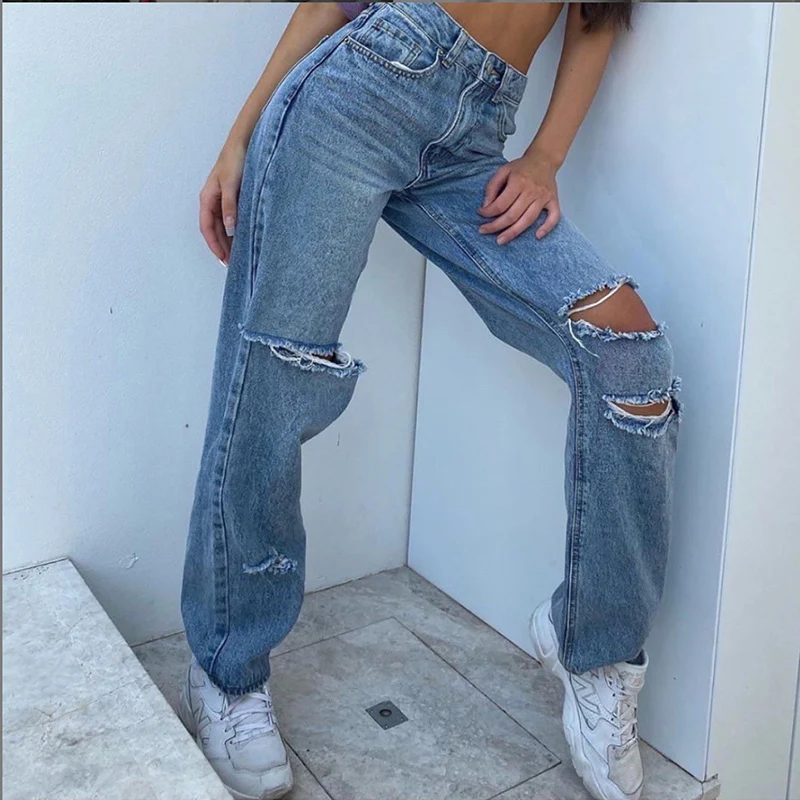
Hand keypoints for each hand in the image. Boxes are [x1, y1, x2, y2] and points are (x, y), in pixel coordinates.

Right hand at [199, 140, 245, 265]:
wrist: (243, 142)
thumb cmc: (234, 159)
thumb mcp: (231, 184)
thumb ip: (230, 206)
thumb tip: (229, 228)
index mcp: (207, 199)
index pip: (207, 228)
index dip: (214, 245)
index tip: (223, 259)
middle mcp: (212, 201)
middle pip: (215, 230)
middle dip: (222, 247)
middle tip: (232, 264)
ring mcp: (222, 200)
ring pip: (223, 226)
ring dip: (228, 241)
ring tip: (237, 256)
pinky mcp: (233, 198)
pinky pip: (231, 219)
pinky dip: (235, 231)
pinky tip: (243, 238)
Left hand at [477, 150, 561, 244]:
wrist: (544, 160)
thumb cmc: (522, 167)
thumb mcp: (503, 171)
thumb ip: (492, 187)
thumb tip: (486, 206)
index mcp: (518, 182)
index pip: (501, 204)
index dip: (488, 212)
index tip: (481, 214)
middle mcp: (532, 191)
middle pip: (512, 215)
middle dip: (496, 226)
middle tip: (484, 231)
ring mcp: (544, 197)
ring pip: (528, 220)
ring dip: (513, 233)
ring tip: (500, 240)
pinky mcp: (553, 201)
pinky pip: (554, 217)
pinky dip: (547, 228)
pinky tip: (537, 236)